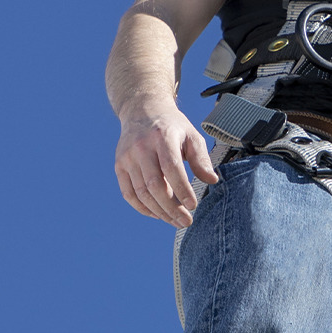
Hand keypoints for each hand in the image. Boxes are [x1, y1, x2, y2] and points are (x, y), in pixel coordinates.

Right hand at [114, 100, 217, 226]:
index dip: (182, 189)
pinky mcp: (119, 166)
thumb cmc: (172, 127)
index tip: (193, 205)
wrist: (142, 111)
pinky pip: (128, 193)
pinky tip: (158, 214)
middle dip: (171, 207)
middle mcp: (141, 147)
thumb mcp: (192, 135)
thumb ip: (201, 159)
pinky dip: (142, 208)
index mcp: (162, 137)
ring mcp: (127, 157)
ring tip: (175, 221)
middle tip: (186, 221)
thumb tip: (212, 180)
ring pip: (141, 193)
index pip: (171, 168)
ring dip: (159, 211)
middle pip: (155, 185)